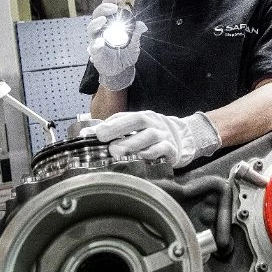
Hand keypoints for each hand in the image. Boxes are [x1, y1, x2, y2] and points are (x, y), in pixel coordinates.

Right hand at [86, 0, 147, 91]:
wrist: (121, 70)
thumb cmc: (126, 54)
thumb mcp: (135, 44)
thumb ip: (137, 34)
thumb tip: (143, 26)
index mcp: (110, 23)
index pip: (107, 8)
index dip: (111, 0)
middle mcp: (101, 29)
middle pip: (97, 14)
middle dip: (103, 8)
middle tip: (113, 8)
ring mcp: (97, 40)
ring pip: (91, 28)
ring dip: (96, 23)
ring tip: (103, 20)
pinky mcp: (95, 52)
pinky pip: (93, 47)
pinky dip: (96, 44)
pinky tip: (101, 42)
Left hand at [94, 111, 221, 168]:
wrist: (182, 140)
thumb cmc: (151, 137)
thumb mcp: (136, 130)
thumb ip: (116, 131)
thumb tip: (90, 135)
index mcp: (143, 117)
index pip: (126, 116)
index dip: (111, 123)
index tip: (96, 132)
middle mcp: (154, 123)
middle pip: (138, 120)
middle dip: (119, 128)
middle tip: (102, 139)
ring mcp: (164, 136)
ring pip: (150, 135)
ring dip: (132, 143)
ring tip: (116, 151)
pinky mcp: (172, 150)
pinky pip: (164, 149)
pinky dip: (152, 152)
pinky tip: (141, 156)